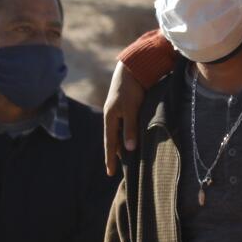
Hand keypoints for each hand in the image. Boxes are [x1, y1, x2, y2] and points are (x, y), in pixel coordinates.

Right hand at [104, 62, 147, 176]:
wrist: (132, 69)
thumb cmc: (131, 89)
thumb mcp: (131, 110)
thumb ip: (130, 129)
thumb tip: (128, 149)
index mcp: (110, 118)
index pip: (110, 143)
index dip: (110, 158)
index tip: (110, 173)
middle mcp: (112, 116)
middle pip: (113, 140)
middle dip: (115, 154)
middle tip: (117, 169)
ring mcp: (118, 112)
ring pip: (119, 133)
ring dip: (122, 145)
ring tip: (127, 159)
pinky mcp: (125, 107)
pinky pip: (124, 126)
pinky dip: (127, 135)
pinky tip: (132, 140)